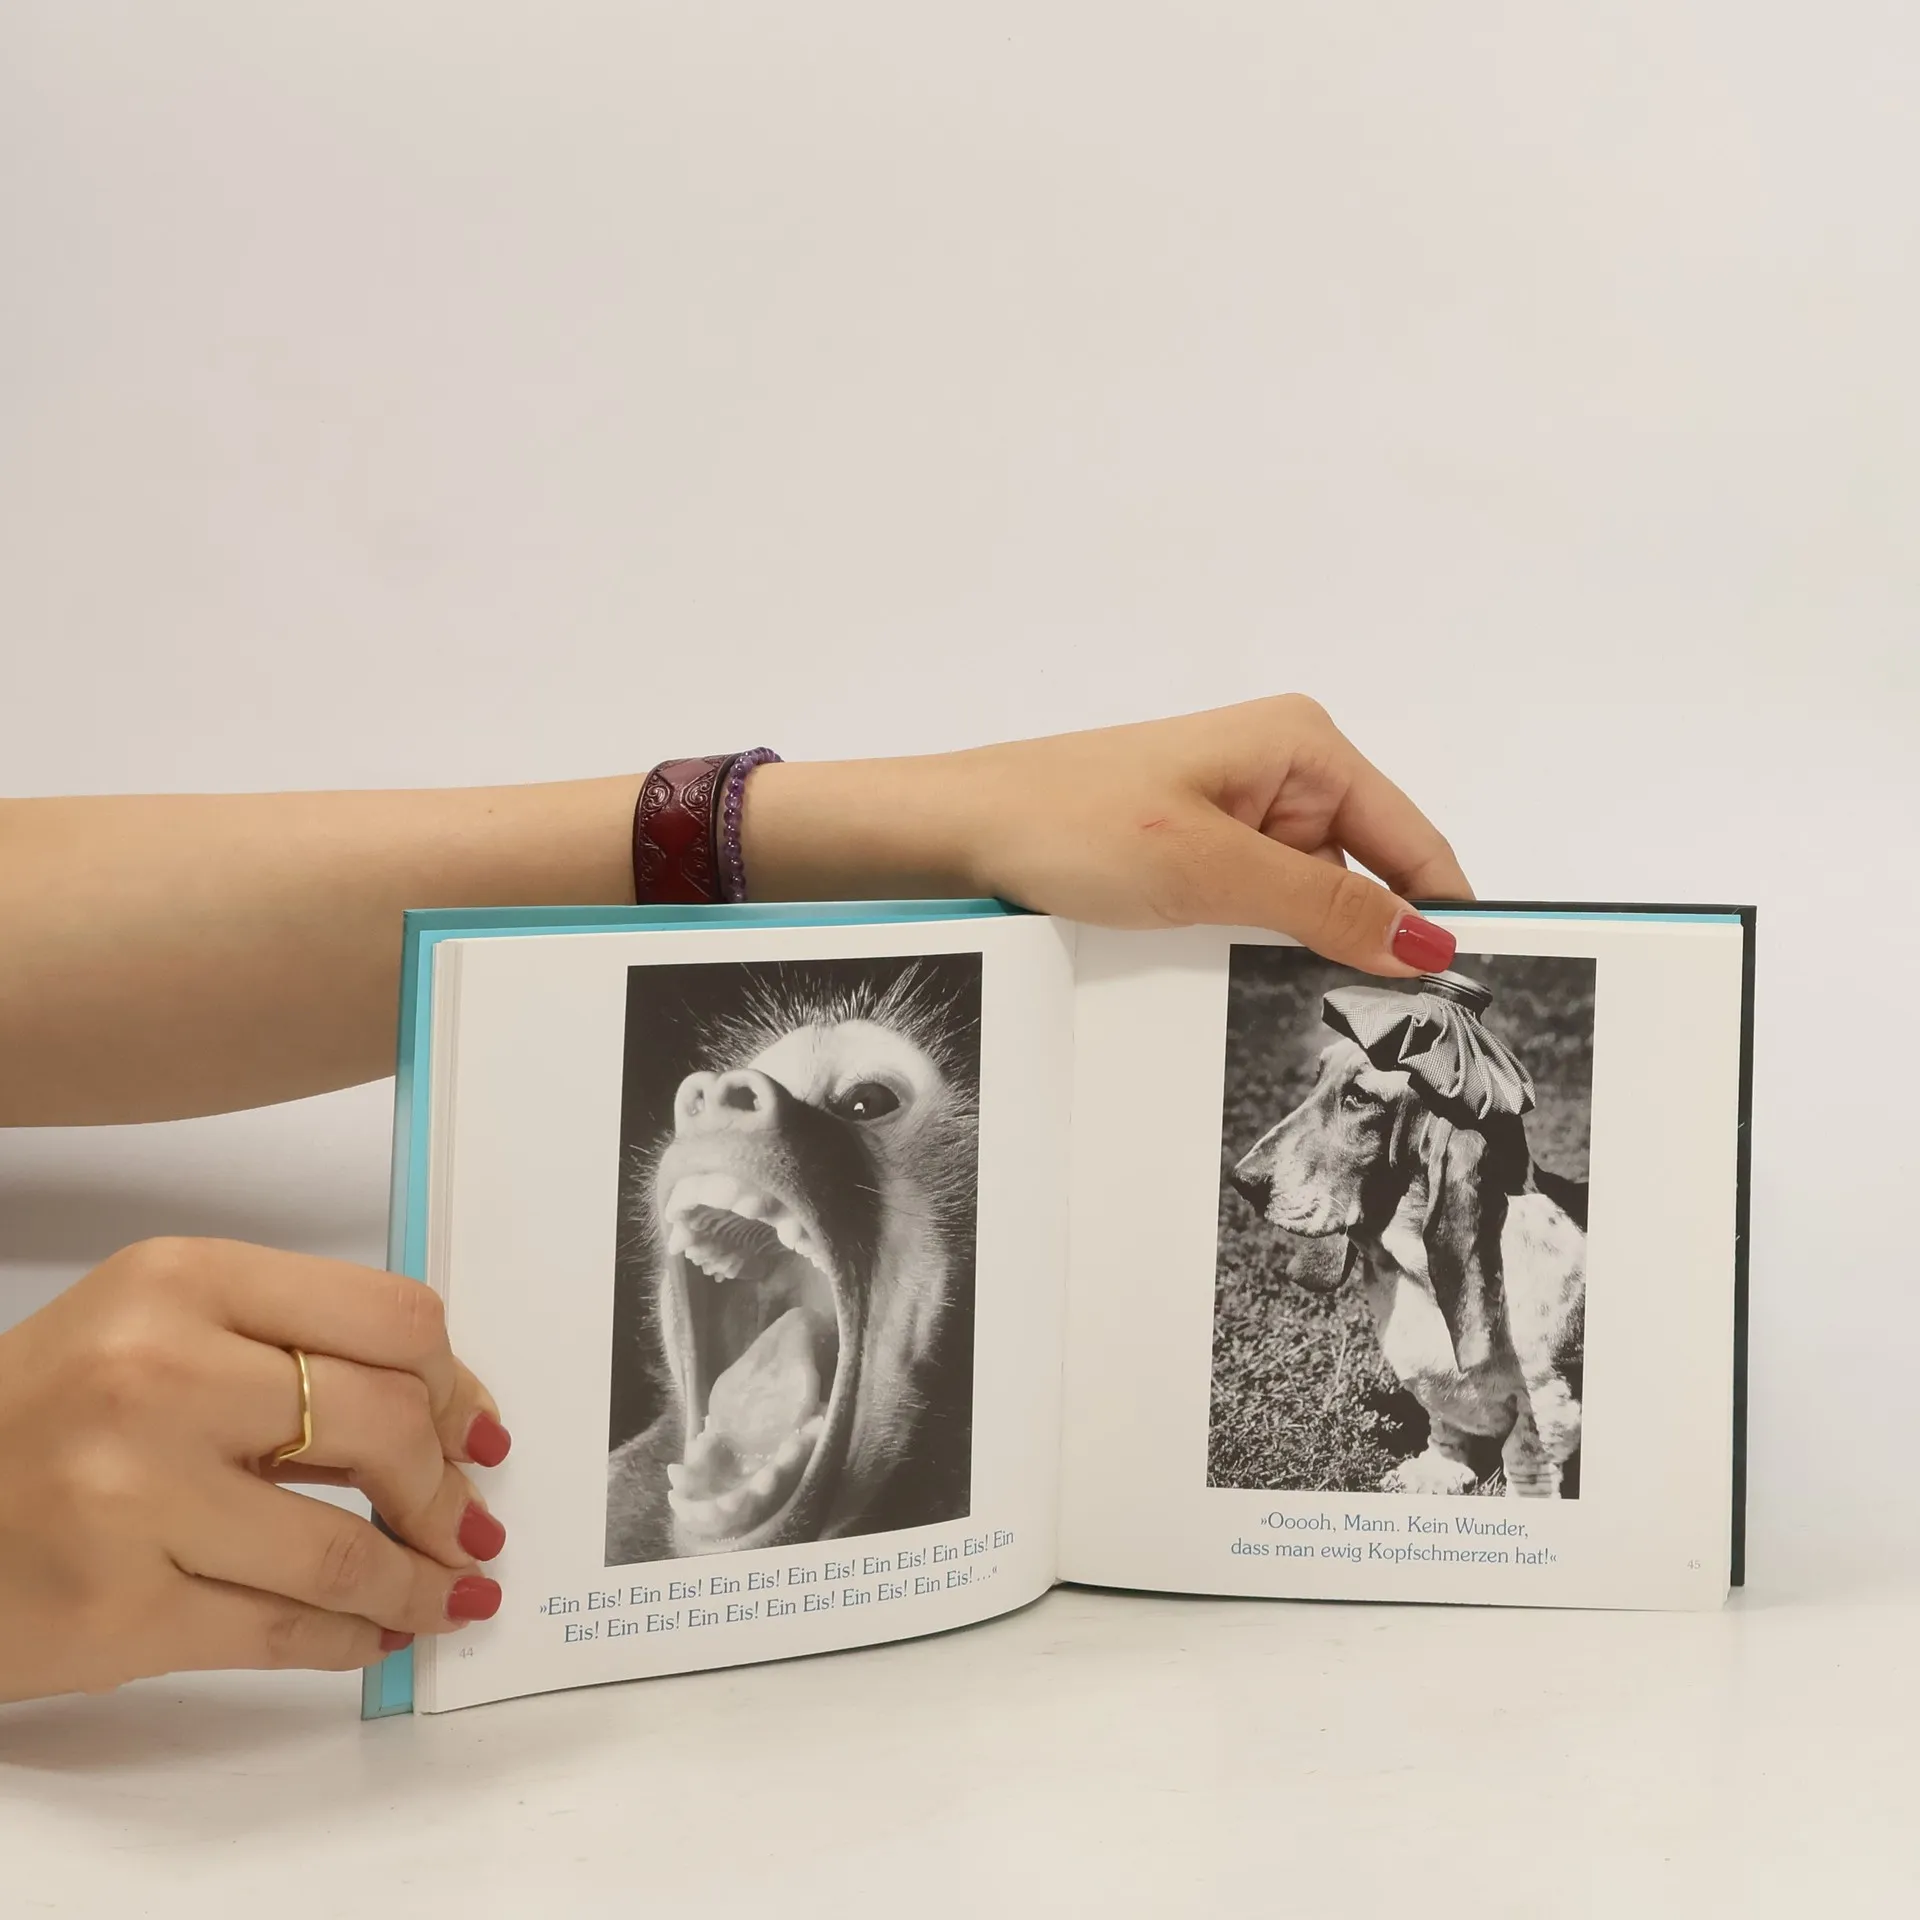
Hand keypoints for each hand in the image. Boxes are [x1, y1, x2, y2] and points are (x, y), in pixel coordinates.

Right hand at [0, 1238, 508, 1702]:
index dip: (455, 1385)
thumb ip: (295, 1347)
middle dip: (447, 1489)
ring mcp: (131, 1498)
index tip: (475, 1429)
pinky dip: (355, 1638)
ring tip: (452, 1593)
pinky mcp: (113, 1611)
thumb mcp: (163, 1326)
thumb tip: (454, 1418)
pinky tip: (380, 1633)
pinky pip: (282, 1631)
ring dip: (422, 1582)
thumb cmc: (52, 1408)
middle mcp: (160, 1377)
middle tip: (468, 1522)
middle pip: (385, 1426)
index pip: (392, 1319)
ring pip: (346, 1550)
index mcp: (186, 1282)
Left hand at [745, 696, 1472, 974]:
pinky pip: (1262, 905)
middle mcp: (1284, 770)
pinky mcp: (1204, 849)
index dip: (1442, 915)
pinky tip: (1244, 980)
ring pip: (1313, 900)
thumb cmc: (1069, 821)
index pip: (1414, 841)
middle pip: (1369, 874)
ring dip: (1306, 950)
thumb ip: (1324, 907)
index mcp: (1304, 745)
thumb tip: (1428, 943)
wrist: (960, 830)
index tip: (1467, 997)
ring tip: (1295, 1007)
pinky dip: (1261, 943)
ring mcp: (1241, 811)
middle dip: (1370, 944)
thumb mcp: (1212, 870)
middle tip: (1379, 1032)